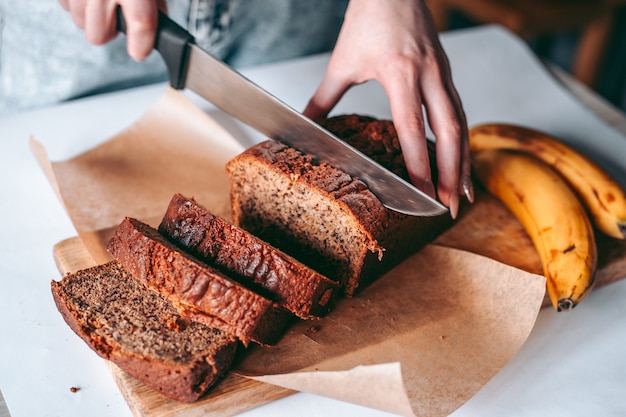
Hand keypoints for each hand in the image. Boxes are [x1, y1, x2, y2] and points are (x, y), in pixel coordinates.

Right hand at [58, 0, 166, 60]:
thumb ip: (156, 8)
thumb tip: (161, 34)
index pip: (141, 20)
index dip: (141, 43)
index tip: (139, 53)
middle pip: (98, 34)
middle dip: (108, 32)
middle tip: (116, 20)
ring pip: (80, 23)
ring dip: (92, 18)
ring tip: (103, 4)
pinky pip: (65, 7)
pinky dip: (77, 5)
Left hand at [303, 0, 471, 217]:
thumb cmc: (367, 19)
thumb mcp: (342, 61)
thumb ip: (323, 99)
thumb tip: (303, 125)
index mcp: (400, 74)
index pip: (413, 130)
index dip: (420, 166)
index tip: (423, 195)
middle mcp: (429, 75)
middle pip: (450, 132)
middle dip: (452, 173)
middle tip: (451, 207)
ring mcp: (443, 72)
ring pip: (461, 123)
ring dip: (464, 160)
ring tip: (464, 192)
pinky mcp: (447, 71)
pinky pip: (459, 110)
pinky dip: (462, 139)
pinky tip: (460, 157)